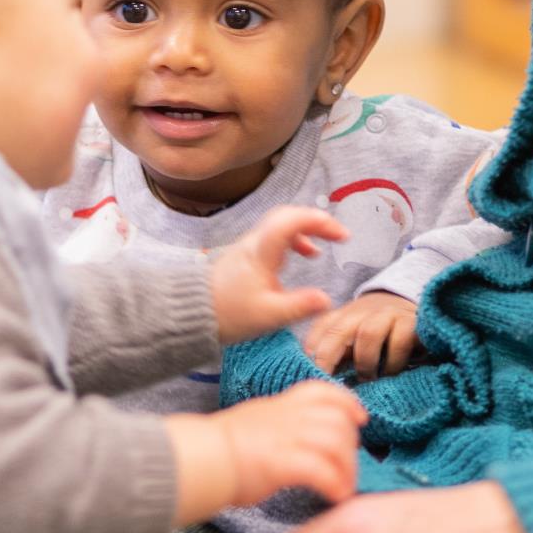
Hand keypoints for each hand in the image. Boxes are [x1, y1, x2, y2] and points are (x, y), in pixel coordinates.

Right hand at [166, 381, 366, 525]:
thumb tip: (293, 443)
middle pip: (337, 420)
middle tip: (348, 468)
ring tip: (343, 487)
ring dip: (347, 468)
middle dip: (351, 445)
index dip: (347, 403)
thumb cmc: (215, 451)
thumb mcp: (251, 424)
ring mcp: (285, 437)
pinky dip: (335, 484)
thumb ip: (276, 427)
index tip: (359, 419)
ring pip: (336, 443)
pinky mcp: (281, 463)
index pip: (322, 392)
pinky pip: (323, 470)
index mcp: (278, 405)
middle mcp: (285, 416)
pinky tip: (334, 497)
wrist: (196, 459)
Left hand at [211, 207, 347, 344]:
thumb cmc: (227, 315)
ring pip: (278, 227)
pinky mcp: (244, 258)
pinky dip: (289, 243)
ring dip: (302, 232)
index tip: (342, 236)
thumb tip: (326, 299)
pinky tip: (297, 259)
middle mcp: (253, 244)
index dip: (320, 222)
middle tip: (336, 235)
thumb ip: (300, 306)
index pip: (292, 220)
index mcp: (261, 253)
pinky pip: (271, 240)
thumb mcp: (269, 315)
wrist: (190, 315)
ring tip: (318, 251)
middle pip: (287, 216)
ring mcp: (247, 249)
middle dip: (314, 221)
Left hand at [303, 292, 418, 377]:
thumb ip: (336, 358)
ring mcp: (388, 314)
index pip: (319, 330)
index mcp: (342, 317)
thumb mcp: (353, 345)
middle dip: (328, 357)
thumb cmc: (377, 340)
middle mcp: (362, 312)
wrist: (419, 313)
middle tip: (331, 383)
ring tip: (367, 379)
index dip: (311, 353)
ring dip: (365, 362)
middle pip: (337, 330)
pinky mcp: (413, 323)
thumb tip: (318, 384)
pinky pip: (400, 341)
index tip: (311, 374)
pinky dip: (393, 362)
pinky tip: (391, 373)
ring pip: (368, 333)